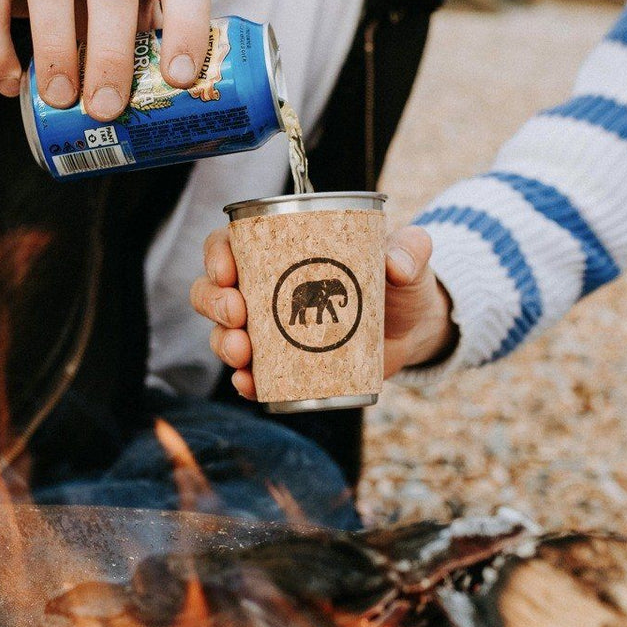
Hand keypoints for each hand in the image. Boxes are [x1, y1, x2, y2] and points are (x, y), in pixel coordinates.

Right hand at [190, 225, 456, 400]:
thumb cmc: (400, 283)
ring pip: (224, 333)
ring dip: (223, 343)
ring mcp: (270, 329)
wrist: (413, 331)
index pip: (231, 244)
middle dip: (214, 302)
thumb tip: (397, 266)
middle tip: (237, 313)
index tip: (228, 269)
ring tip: (242, 351)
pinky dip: (244, 380)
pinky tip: (248, 383)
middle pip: (215, 291)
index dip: (217, 254)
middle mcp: (264, 288)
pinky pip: (250, 374)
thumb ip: (410, 250)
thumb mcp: (408, 259)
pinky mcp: (283, 365)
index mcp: (281, 250)